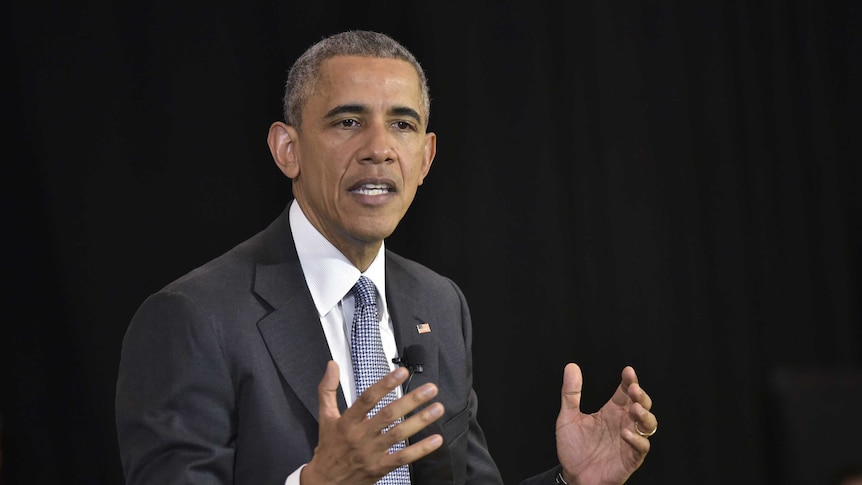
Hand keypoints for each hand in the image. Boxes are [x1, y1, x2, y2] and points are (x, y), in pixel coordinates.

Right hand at [301, 361, 444, 484]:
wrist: (325, 482)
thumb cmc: (329, 447)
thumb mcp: (325, 417)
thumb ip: (327, 389)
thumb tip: (332, 365)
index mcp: (347, 421)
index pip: (367, 398)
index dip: (385, 384)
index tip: (402, 373)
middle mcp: (360, 436)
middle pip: (388, 415)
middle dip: (411, 400)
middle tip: (430, 389)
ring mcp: (371, 453)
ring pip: (399, 434)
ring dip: (420, 421)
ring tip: (437, 408)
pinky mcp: (380, 467)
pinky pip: (403, 458)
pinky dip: (421, 449)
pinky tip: (435, 440)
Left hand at [555, 364, 656, 484]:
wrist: (573, 477)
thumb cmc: (573, 449)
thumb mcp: (568, 417)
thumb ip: (570, 393)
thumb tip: (571, 367)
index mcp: (611, 412)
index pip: (625, 392)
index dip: (629, 381)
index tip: (628, 372)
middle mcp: (623, 423)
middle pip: (642, 404)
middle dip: (641, 396)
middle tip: (634, 389)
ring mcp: (629, 440)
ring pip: (648, 424)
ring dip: (644, 415)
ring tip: (634, 409)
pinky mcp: (631, 458)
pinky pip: (641, 447)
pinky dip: (637, 439)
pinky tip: (626, 433)